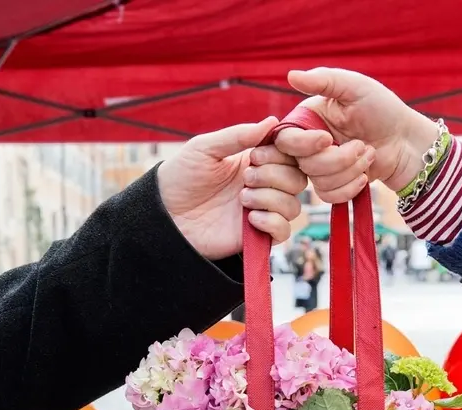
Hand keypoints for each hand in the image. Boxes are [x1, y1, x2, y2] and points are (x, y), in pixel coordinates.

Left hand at [159, 117, 307, 259]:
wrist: (164, 216)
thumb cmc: (181, 177)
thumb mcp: (205, 148)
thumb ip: (238, 135)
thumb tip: (273, 121)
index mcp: (254, 161)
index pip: (289, 155)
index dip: (282, 153)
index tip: (256, 155)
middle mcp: (263, 186)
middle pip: (297, 179)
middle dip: (274, 175)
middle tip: (246, 177)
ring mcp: (262, 211)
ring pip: (294, 205)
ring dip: (270, 198)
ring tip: (242, 198)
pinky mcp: (257, 236)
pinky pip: (284, 231)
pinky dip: (272, 222)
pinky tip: (249, 218)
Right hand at [274, 68, 440, 202]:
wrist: (406, 142)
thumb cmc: (383, 109)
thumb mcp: (355, 87)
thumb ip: (323, 80)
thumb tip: (291, 75)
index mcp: (308, 119)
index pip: (286, 139)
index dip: (304, 144)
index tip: (327, 138)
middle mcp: (309, 144)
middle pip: (304, 163)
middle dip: (338, 158)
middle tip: (362, 144)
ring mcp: (320, 167)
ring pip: (319, 181)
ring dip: (351, 170)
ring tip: (368, 153)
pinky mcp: (333, 186)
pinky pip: (328, 196)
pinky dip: (350, 187)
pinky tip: (365, 175)